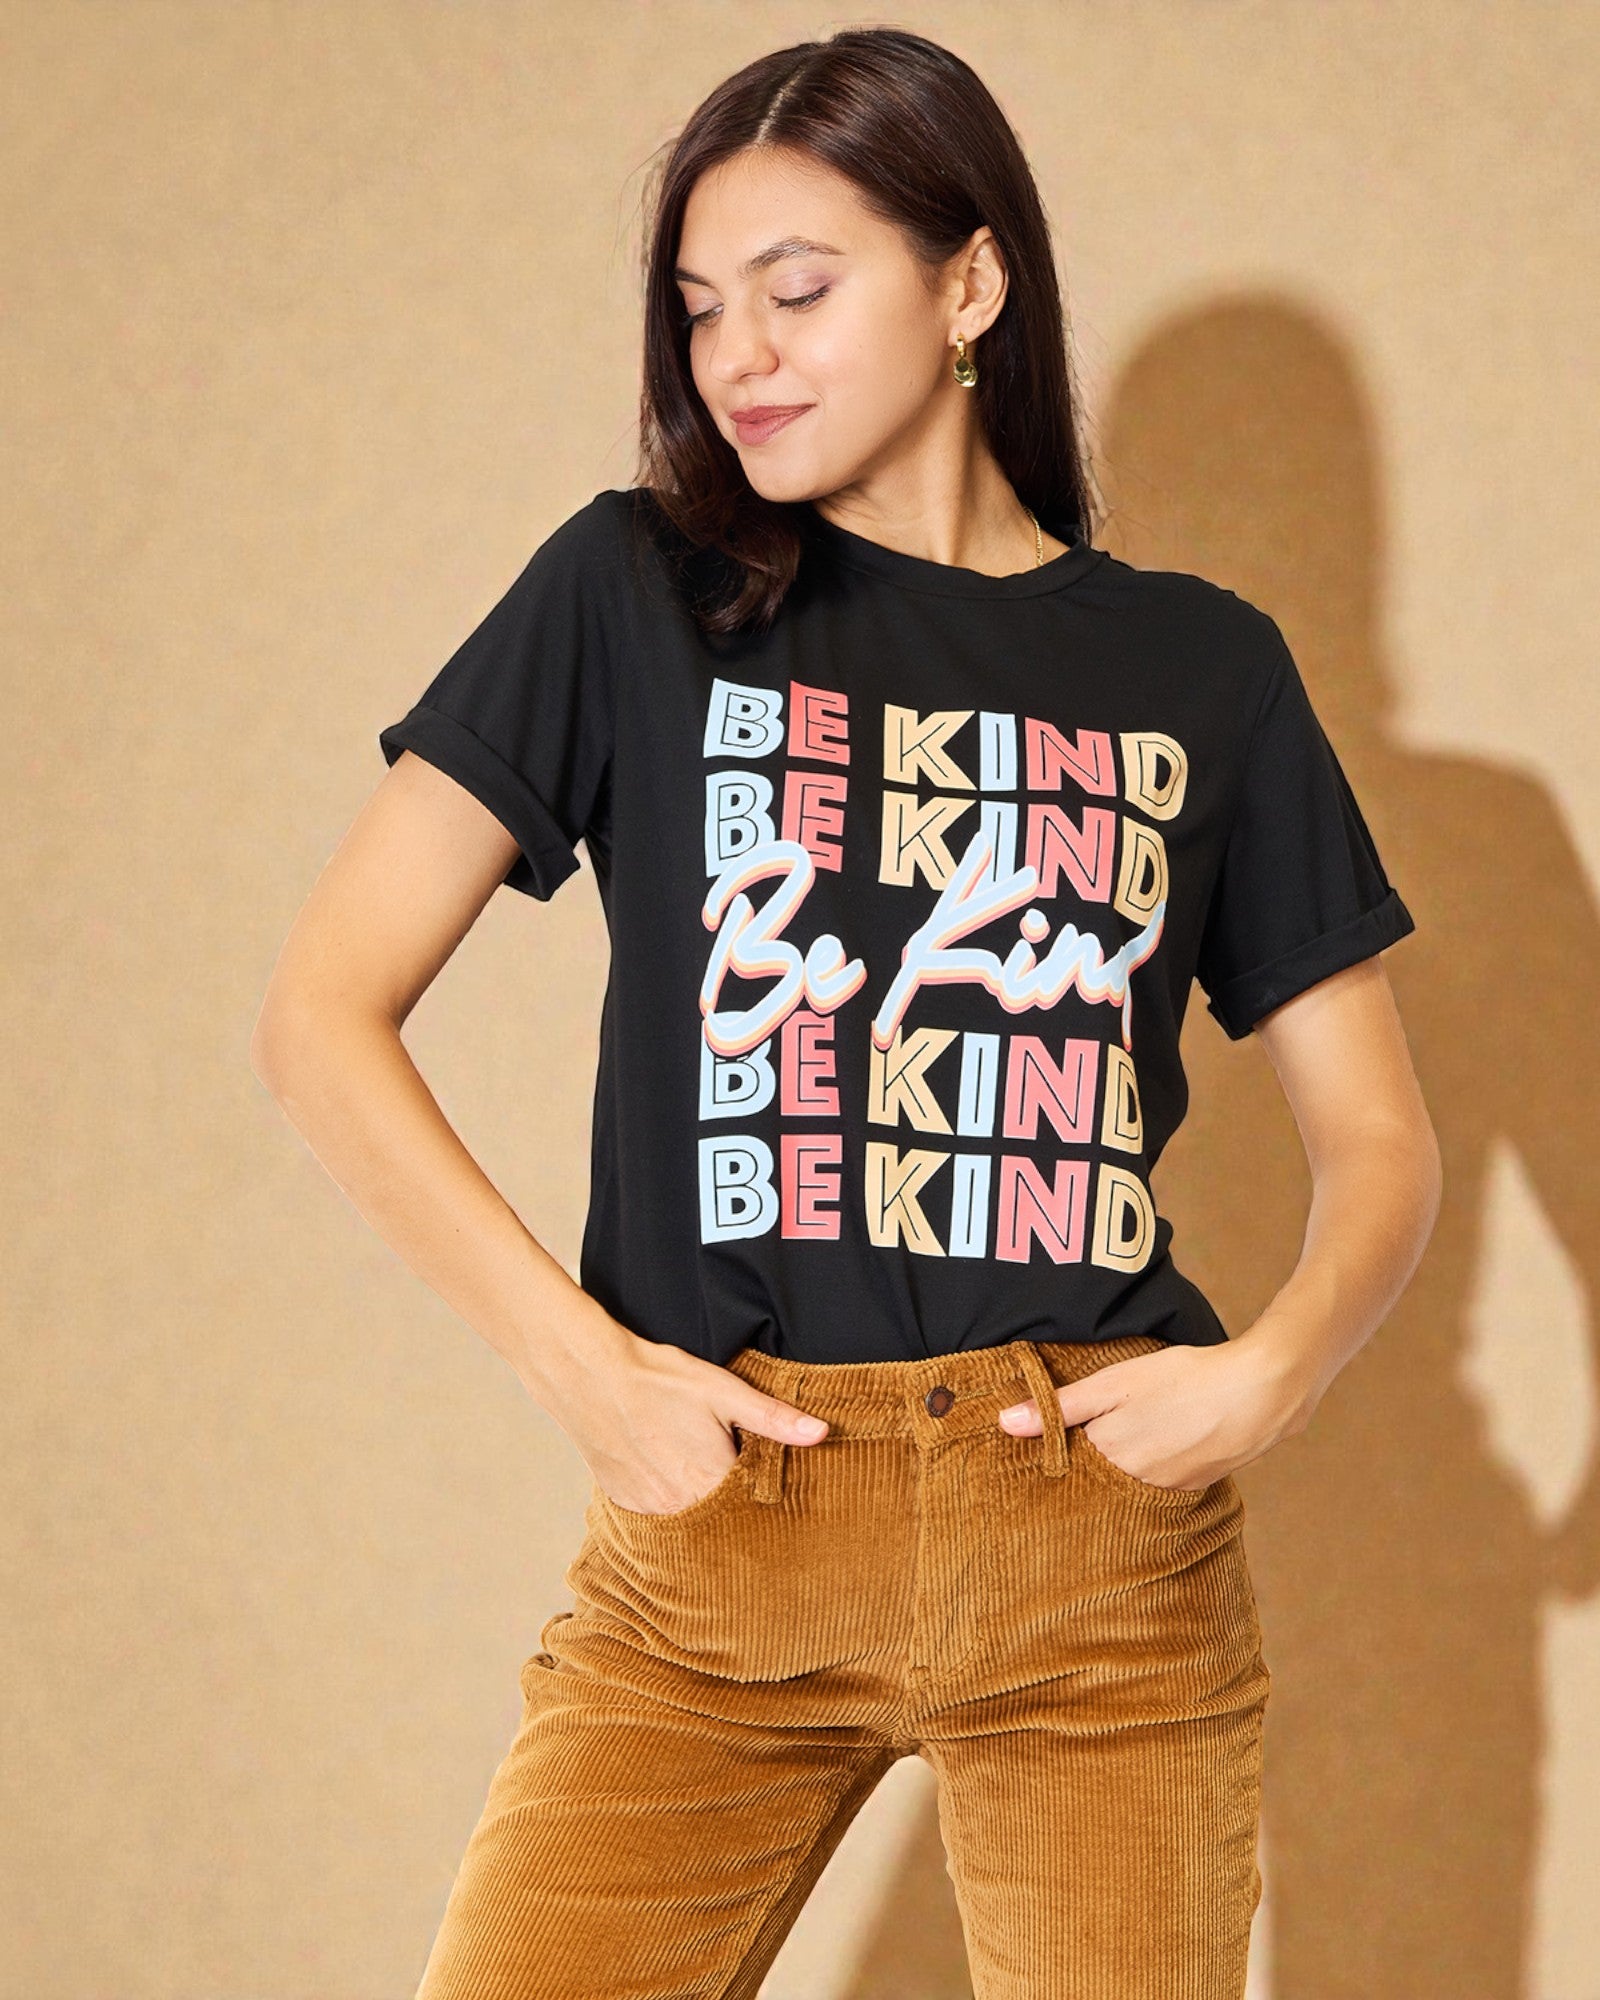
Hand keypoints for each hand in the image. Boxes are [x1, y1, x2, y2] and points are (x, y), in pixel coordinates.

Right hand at [536, 1321, 830, 1514]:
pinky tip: (669, 1476)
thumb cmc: (658, 1379)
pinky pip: (658, 1516)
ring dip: (701, 1508)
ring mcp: (649, 1509)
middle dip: (734, 1510)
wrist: (589, 1376)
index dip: (765, 1502)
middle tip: (738, 1486)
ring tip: (703, 1480)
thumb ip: (774, 1418)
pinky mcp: (625, 1503)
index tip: (776, 1497)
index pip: (753, 1511)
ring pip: (689, 1522)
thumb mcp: (723, 1391)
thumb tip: (822, 1433)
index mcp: (712, 1483)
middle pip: (721, 1521)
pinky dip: (670, 1503)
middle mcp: (680, 1507)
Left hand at [996, 1332, 1315, 1489]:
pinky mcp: (1195, 1485)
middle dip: (1085, 1465)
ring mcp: (1167, 1489)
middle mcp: (1133, 1485)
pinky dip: (1152, 1467)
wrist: (1258, 1394)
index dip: (1054, 1450)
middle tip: (1083, 1438)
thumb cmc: (1184, 1380)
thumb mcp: (1114, 1383)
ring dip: (1120, 1467)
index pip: (1064, 1465)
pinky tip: (1160, 1443)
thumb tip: (1006, 1424)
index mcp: (1107, 1458)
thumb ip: (1061, 1405)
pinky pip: (1159, 1484)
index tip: (1042, 1441)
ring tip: (1126, 1436)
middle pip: (1095, 1479)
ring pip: (1128, 1483)